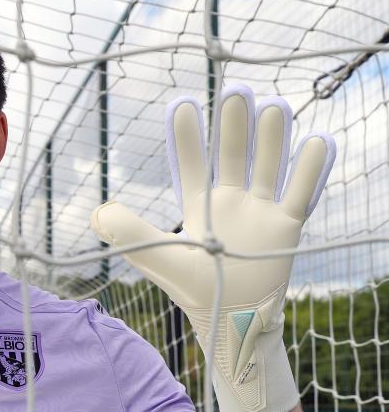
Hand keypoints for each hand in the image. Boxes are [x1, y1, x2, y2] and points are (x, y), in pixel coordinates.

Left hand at [90, 84, 334, 411]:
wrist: (232, 320)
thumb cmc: (191, 289)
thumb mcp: (157, 257)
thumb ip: (129, 234)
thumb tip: (95, 213)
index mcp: (198, 206)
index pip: (192, 165)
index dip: (188, 138)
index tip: (183, 104)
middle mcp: (230, 201)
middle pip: (234, 156)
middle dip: (234, 127)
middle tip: (236, 91)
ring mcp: (260, 211)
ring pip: (267, 166)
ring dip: (272, 138)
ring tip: (274, 106)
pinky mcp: (286, 226)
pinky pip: (300, 193)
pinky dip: (310, 169)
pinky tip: (317, 140)